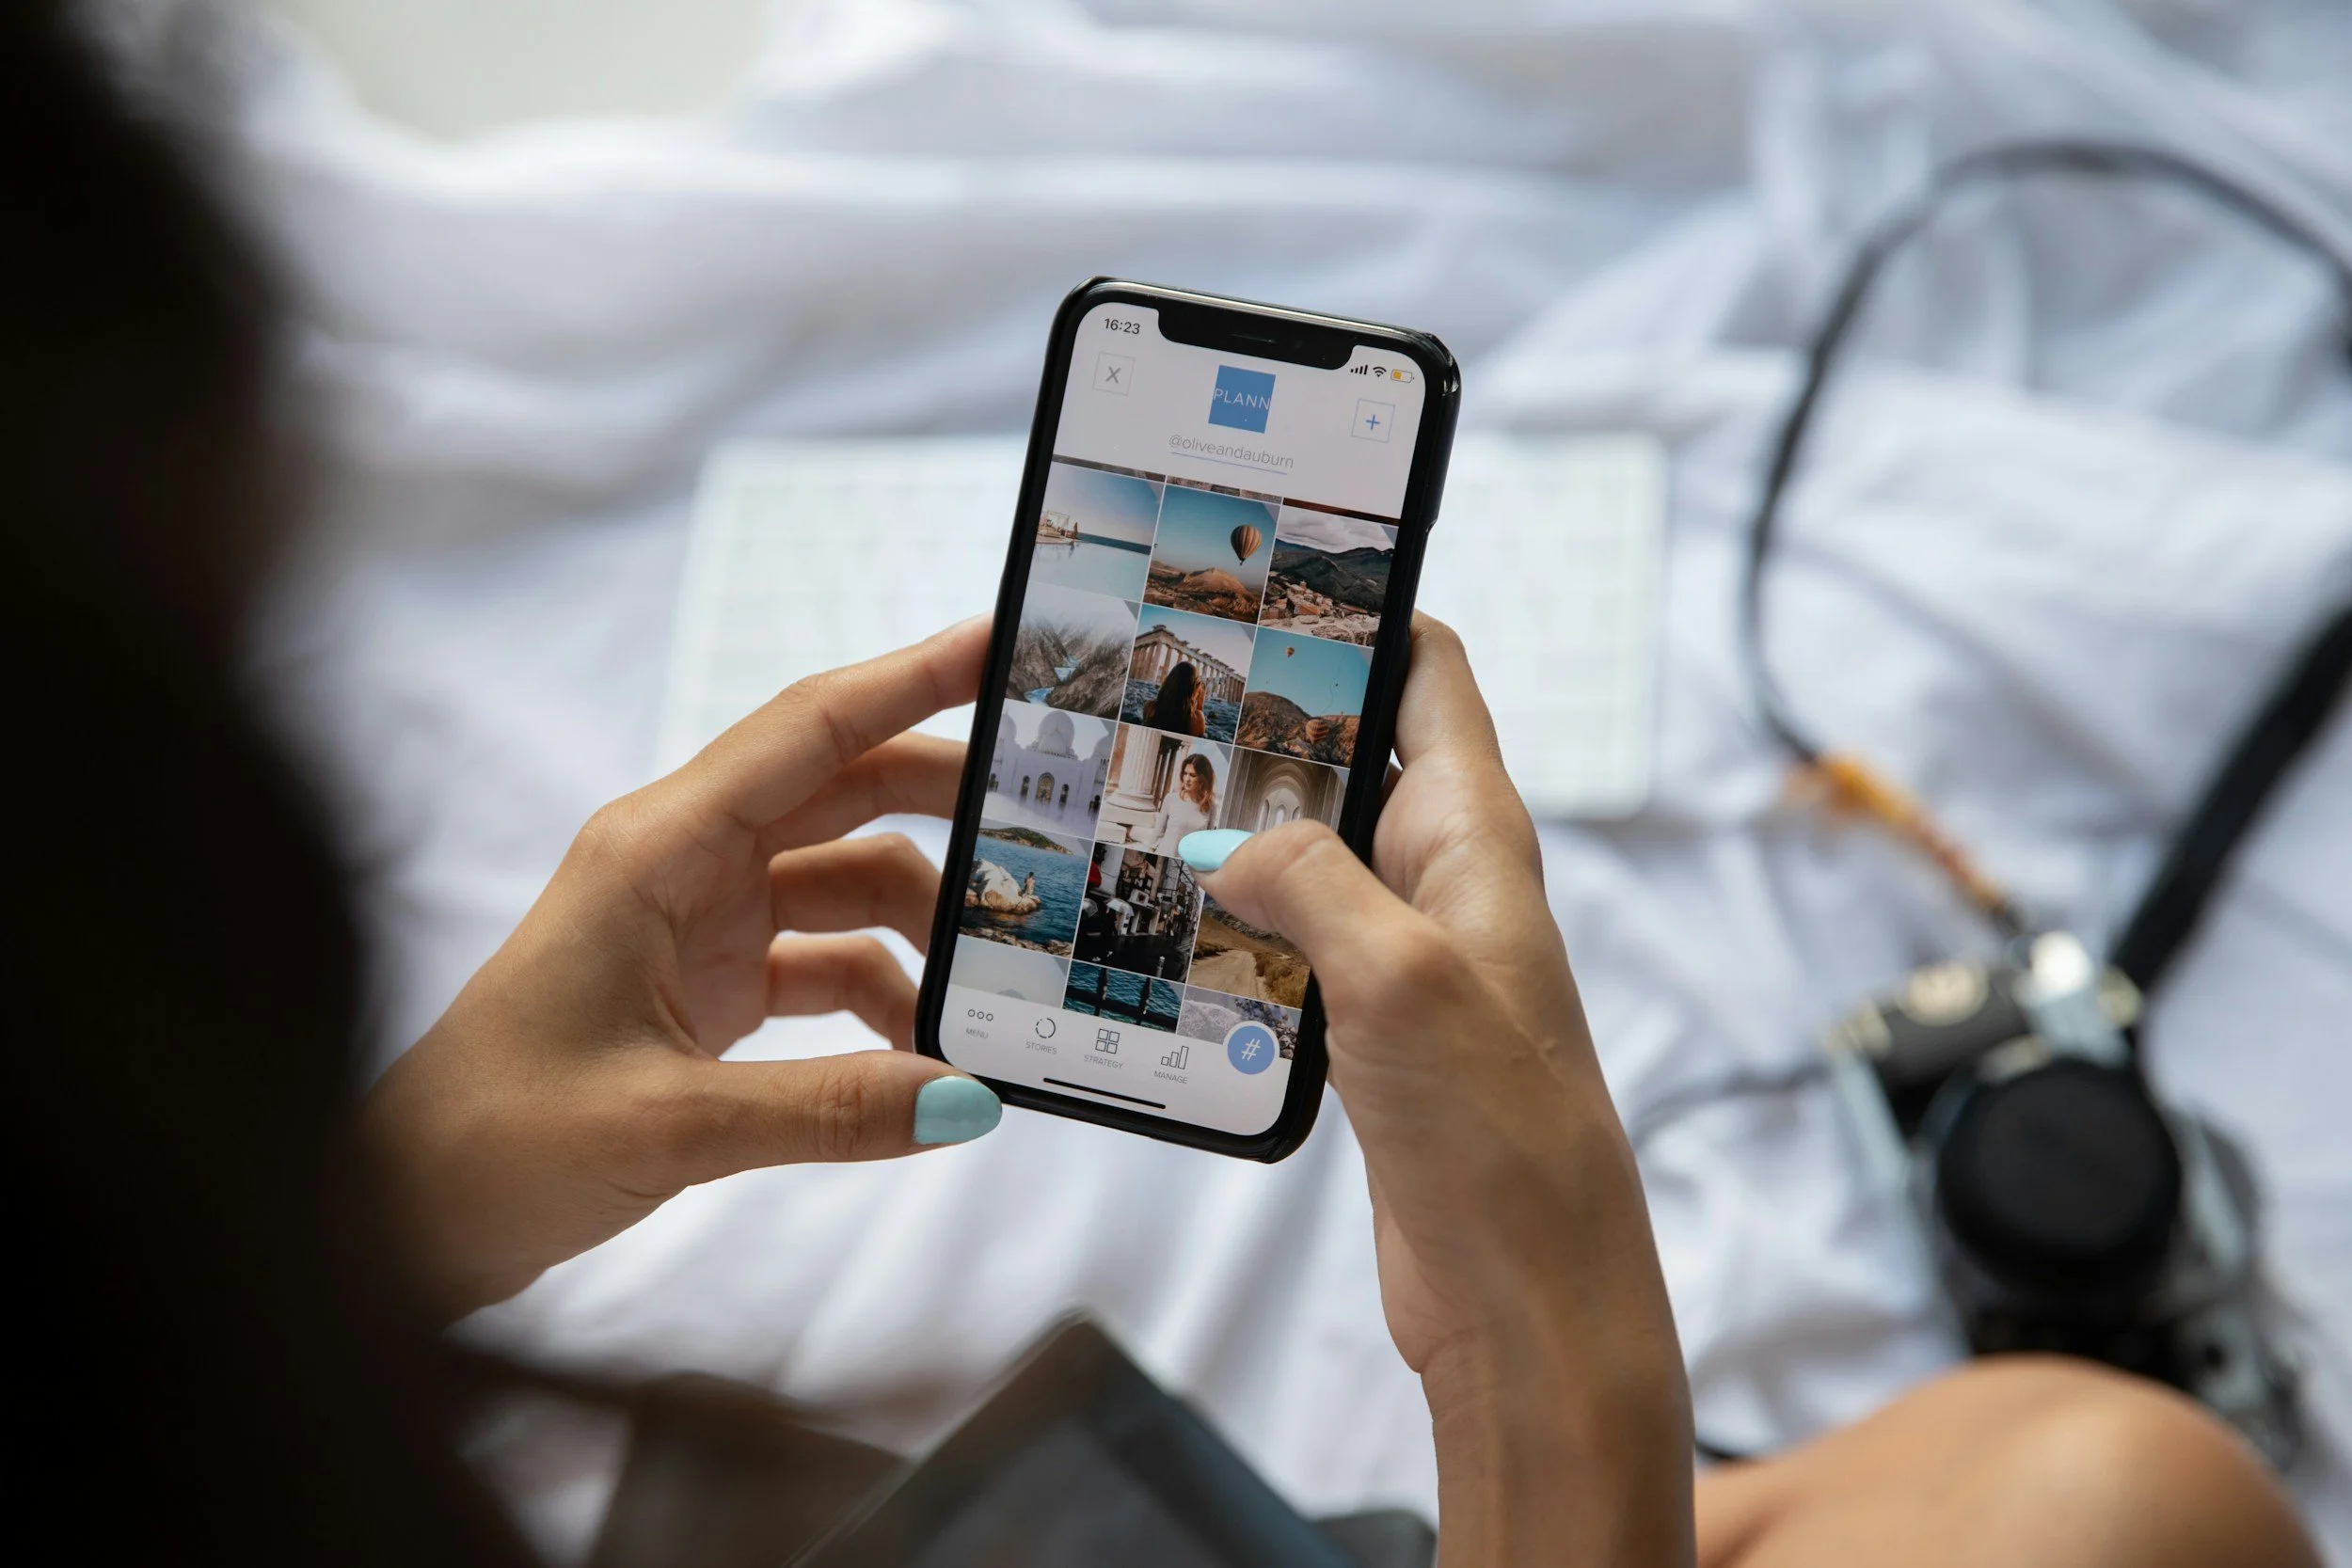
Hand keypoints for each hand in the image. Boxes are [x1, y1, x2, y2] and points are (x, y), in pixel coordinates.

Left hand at [362, 621, 1001, 1317]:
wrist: (404, 1216)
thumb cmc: (494, 1142)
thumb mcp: (670, 1125)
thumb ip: (829, 1111)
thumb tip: (969, 1099)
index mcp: (655, 849)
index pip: (808, 731)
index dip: (910, 679)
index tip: (1005, 640)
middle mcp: (680, 865)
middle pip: (843, 791)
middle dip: (947, 799)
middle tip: (1052, 814)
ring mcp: (695, 925)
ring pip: (844, 883)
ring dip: (922, 928)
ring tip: (994, 987)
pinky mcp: (704, 988)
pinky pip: (825, 963)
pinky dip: (884, 1000)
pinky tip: (923, 1058)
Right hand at [1190, 617, 1693, 1567]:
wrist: (1529, 1293)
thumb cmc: (1501, 1131)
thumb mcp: (1399, 976)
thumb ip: (1310, 880)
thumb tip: (1227, 839)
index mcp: (1479, 835)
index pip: (1428, 673)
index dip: (1360, 609)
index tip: (1263, 574)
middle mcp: (1447, 879)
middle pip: (1352, 756)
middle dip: (1264, 725)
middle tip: (1153, 695)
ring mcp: (1408, 954)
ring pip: (1312, 853)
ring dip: (1238, 831)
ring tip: (1133, 800)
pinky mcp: (1372, 1029)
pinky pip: (1293, 944)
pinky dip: (1235, 925)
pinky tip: (1164, 926)